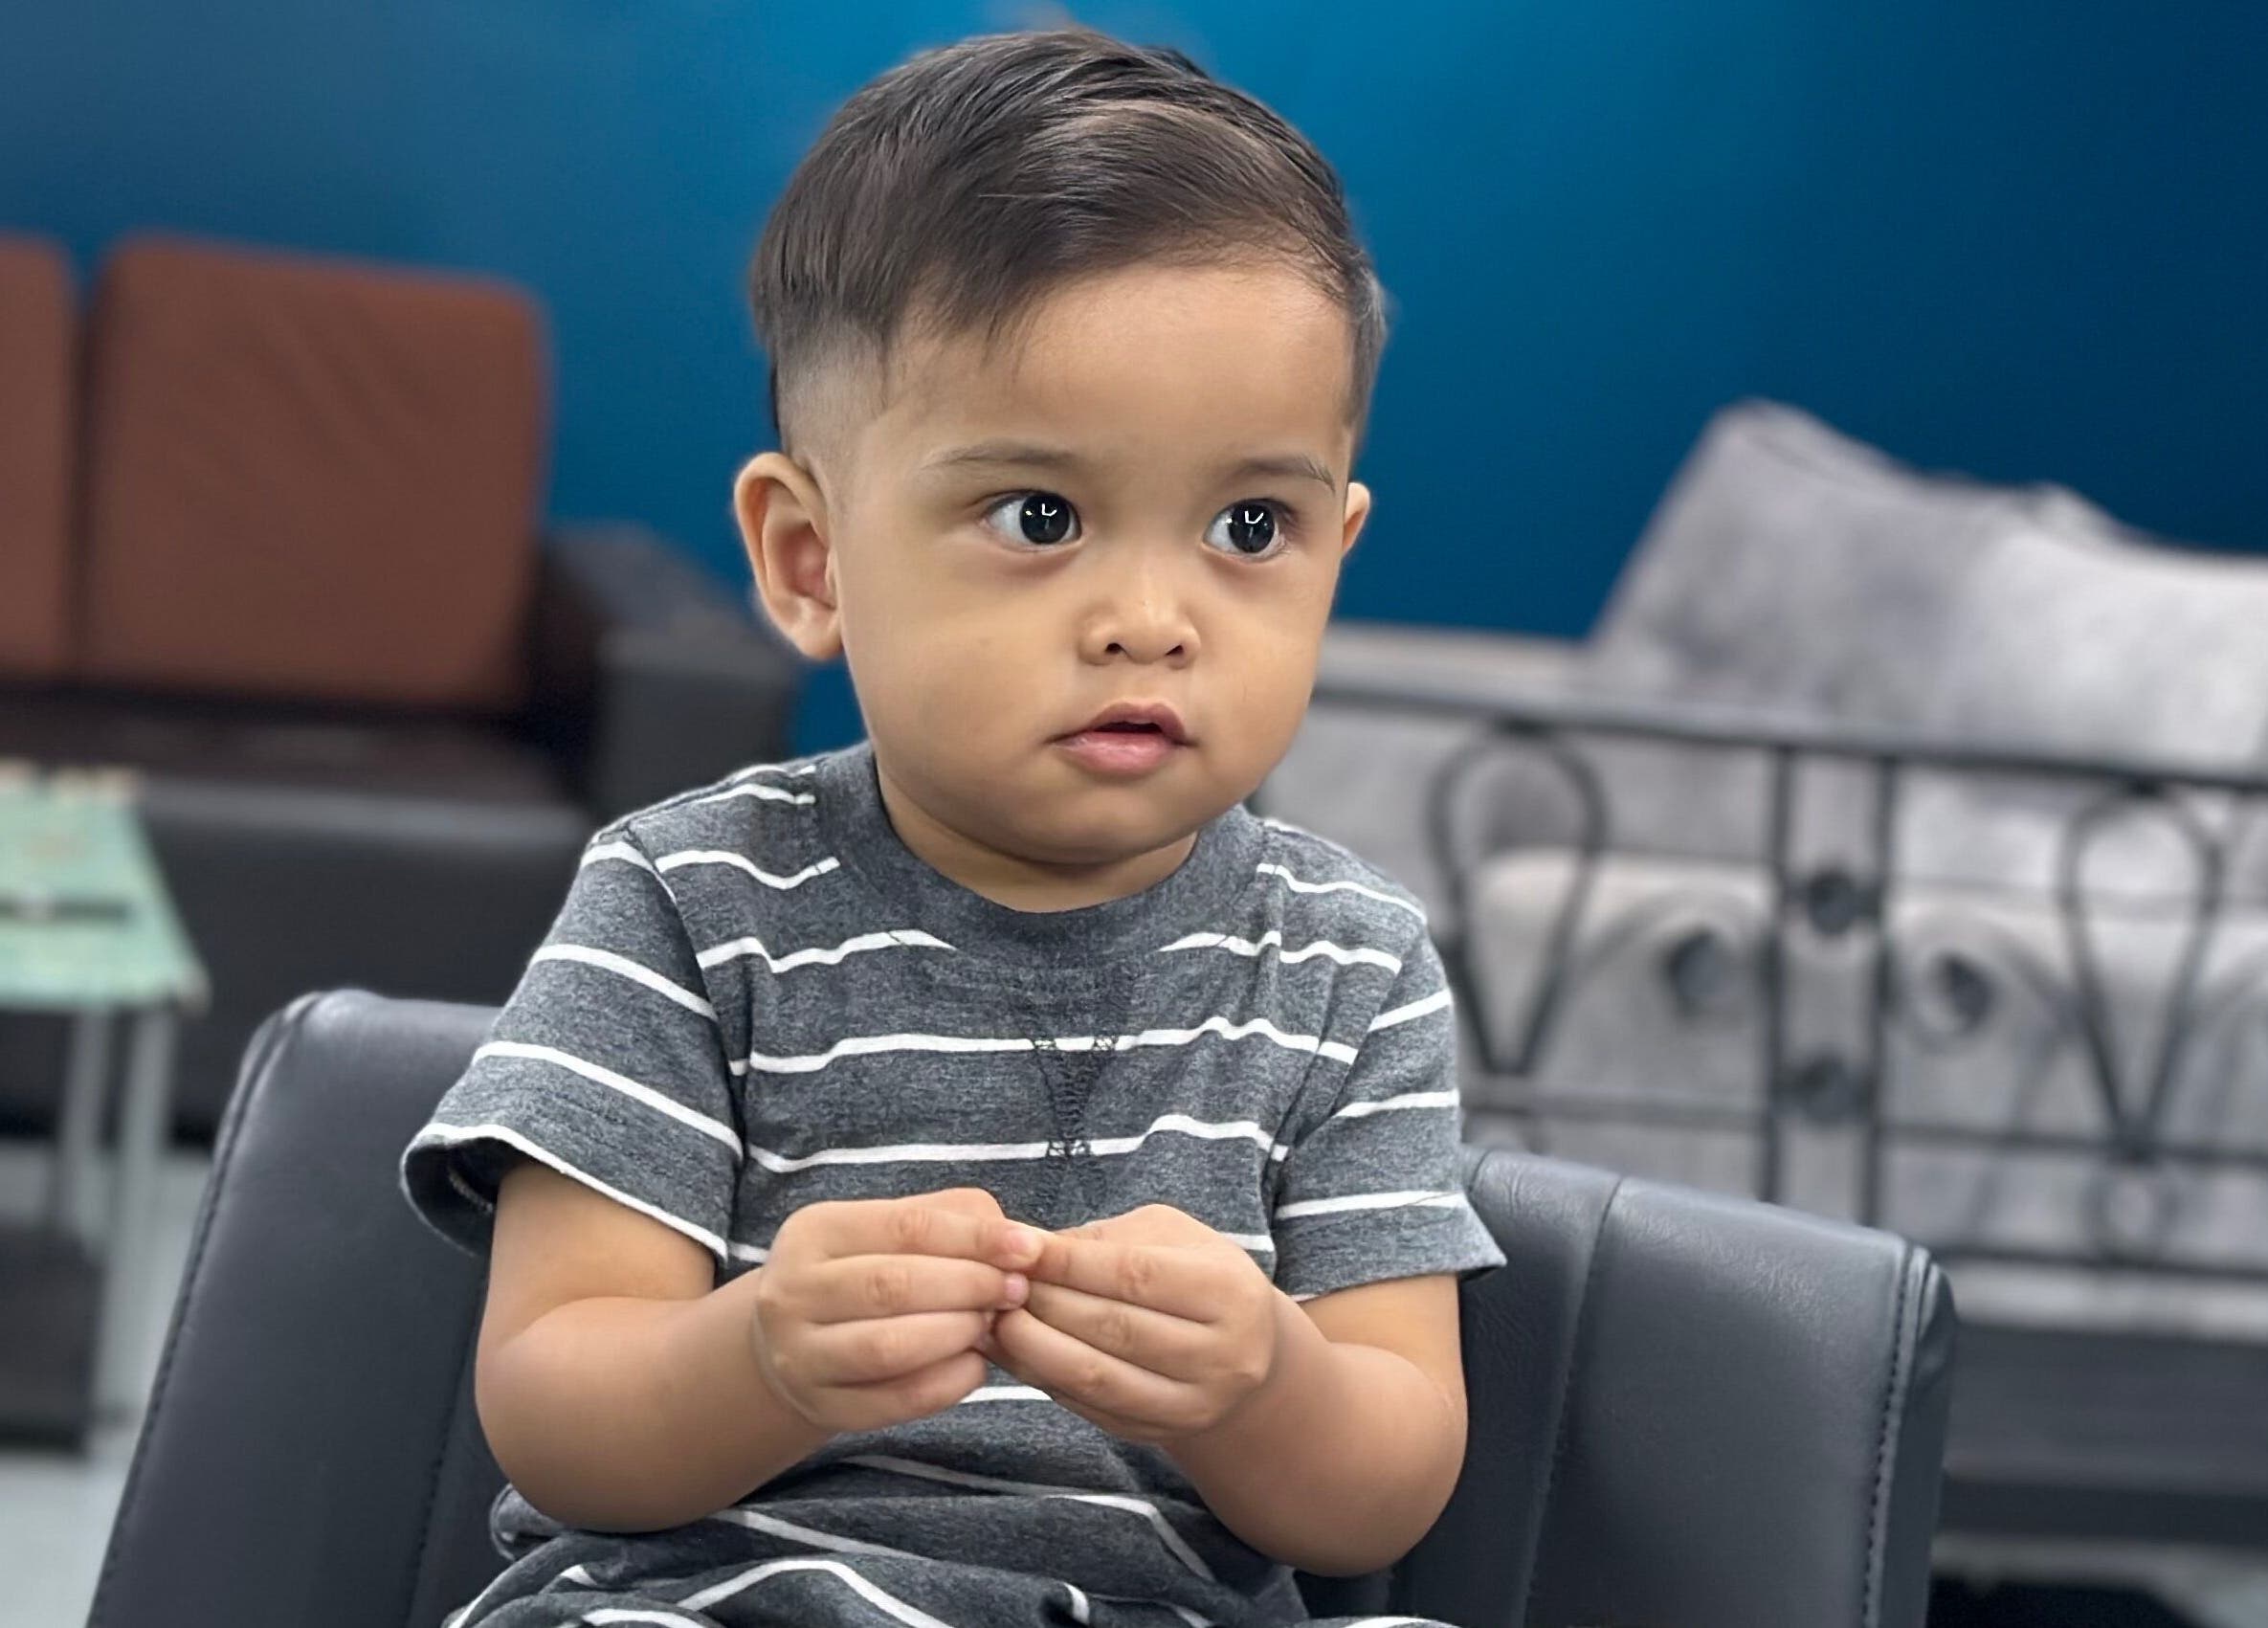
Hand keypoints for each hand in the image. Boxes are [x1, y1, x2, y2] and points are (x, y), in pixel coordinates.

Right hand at [750, 1187, 1040, 1432]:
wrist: (793, 1342)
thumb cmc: (863, 1272)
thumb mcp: (888, 1229)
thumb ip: (951, 1219)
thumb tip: (1014, 1240)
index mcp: (815, 1231)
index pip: (906, 1226)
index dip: (975, 1238)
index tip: (1027, 1249)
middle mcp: (793, 1292)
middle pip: (895, 1286)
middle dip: (970, 1287)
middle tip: (1014, 1291)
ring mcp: (801, 1356)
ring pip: (890, 1347)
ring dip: (957, 1334)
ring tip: (990, 1324)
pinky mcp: (823, 1407)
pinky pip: (895, 1400)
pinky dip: (948, 1383)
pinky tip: (974, 1366)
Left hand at [985, 1203, 1287, 1444]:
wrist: (1245, 1352)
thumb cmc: (1195, 1275)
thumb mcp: (1169, 1236)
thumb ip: (1103, 1238)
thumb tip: (1026, 1246)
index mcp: (1228, 1291)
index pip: (1136, 1276)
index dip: (1069, 1263)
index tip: (1018, 1247)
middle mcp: (1222, 1355)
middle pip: (1113, 1328)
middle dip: (1044, 1303)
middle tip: (996, 1283)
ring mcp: (1192, 1404)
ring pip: (1096, 1376)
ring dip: (1034, 1347)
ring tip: (995, 1319)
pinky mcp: (1160, 1433)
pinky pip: (1089, 1407)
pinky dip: (1043, 1378)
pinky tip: (1013, 1353)